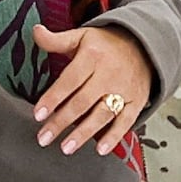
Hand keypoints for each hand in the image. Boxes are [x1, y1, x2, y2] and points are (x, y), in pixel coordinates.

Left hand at [27, 18, 154, 152]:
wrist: (145, 44)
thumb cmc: (106, 45)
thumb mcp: (82, 36)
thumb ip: (57, 40)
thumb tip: (36, 31)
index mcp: (93, 57)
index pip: (70, 80)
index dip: (53, 98)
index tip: (38, 114)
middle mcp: (109, 74)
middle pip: (82, 101)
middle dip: (61, 121)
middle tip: (44, 138)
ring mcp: (124, 90)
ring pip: (102, 114)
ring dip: (83, 133)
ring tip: (66, 148)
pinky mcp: (136, 102)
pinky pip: (125, 122)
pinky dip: (114, 137)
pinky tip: (100, 149)